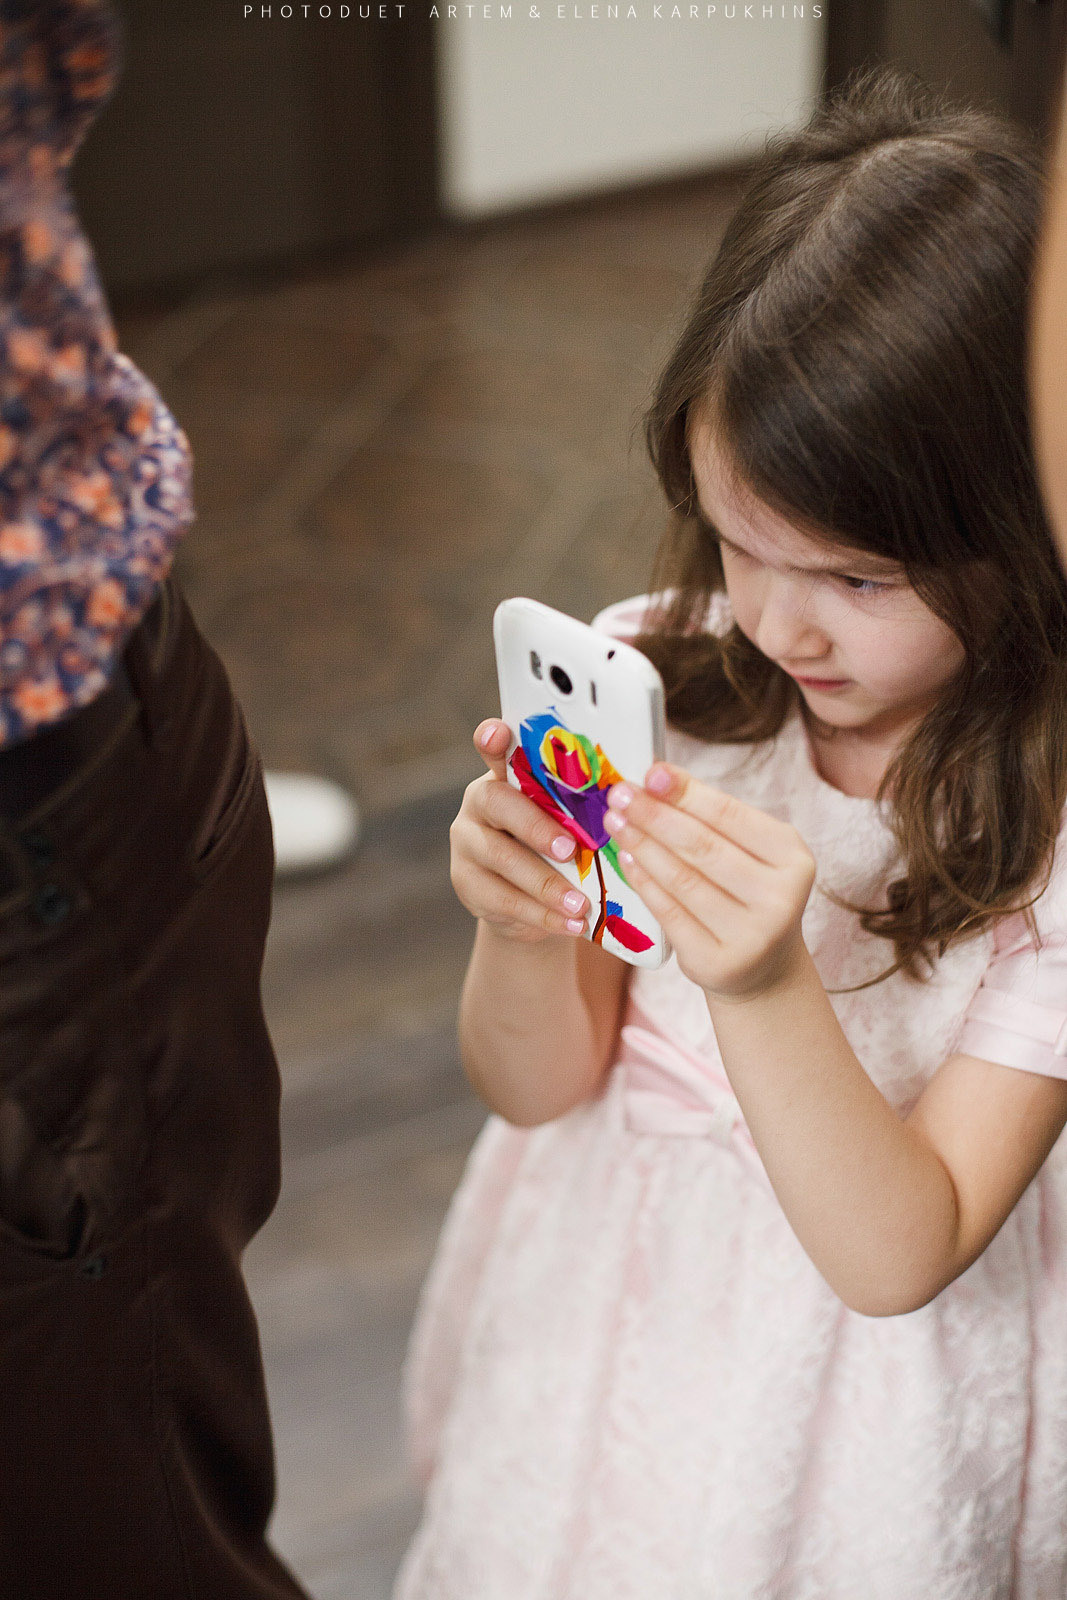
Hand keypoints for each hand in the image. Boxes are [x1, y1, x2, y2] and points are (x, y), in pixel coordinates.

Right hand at [449, 719, 592, 943]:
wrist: (534, 902)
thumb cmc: (563, 846)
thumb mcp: (573, 819)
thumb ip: (585, 801)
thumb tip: (639, 787)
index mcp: (507, 775)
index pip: (493, 748)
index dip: (493, 739)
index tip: (498, 734)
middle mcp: (479, 803)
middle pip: (499, 804)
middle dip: (536, 827)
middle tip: (570, 850)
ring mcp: (467, 844)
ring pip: (501, 859)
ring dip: (546, 883)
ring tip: (582, 904)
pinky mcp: (467, 885)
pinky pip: (504, 900)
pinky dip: (543, 915)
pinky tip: (573, 924)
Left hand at [603, 765, 815, 1000]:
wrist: (765, 968)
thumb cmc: (749, 894)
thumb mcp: (752, 854)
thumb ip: (713, 820)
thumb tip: (655, 781)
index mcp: (793, 859)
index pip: (731, 816)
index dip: (687, 792)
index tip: (651, 772)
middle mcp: (779, 899)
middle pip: (703, 847)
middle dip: (655, 815)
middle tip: (620, 794)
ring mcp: (750, 935)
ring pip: (682, 879)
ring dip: (642, 845)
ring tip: (615, 822)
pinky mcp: (716, 962)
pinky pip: (669, 913)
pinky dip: (643, 882)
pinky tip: (626, 858)